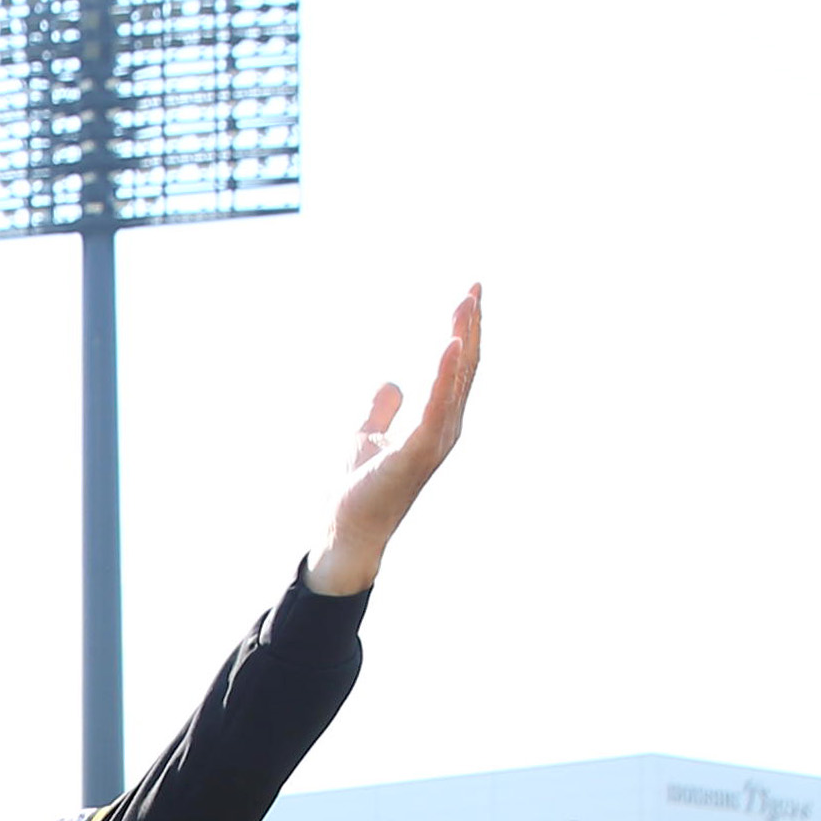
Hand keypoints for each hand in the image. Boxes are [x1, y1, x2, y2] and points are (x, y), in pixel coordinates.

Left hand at [308, 284, 482, 596]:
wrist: (346, 533)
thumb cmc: (358, 490)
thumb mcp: (366, 436)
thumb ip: (382, 410)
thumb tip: (391, 384)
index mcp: (436, 423)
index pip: (456, 369)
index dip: (464, 333)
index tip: (468, 296)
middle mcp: (445, 429)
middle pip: (464, 368)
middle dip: (470, 326)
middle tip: (475, 288)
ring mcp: (435, 442)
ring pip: (455, 380)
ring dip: (463, 340)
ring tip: (466, 304)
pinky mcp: (417, 453)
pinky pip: (437, 406)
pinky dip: (445, 374)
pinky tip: (450, 344)